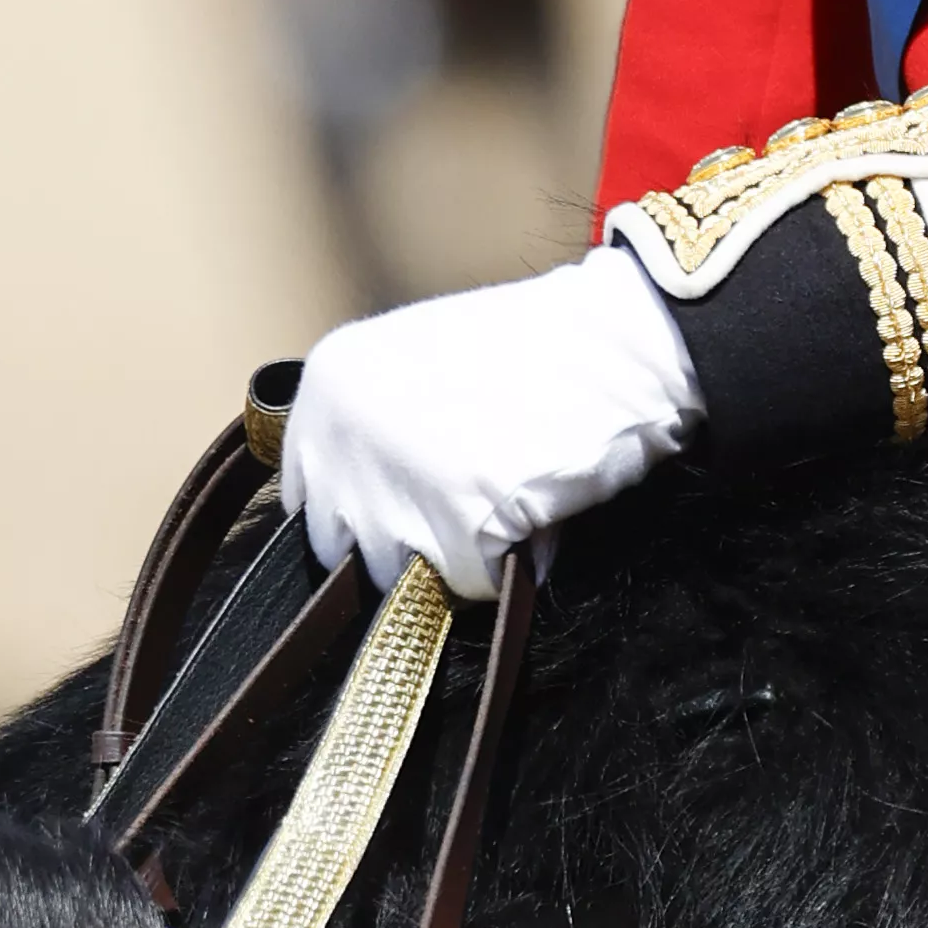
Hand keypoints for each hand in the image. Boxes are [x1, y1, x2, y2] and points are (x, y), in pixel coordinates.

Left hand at [279, 243, 699, 599]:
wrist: (618, 340)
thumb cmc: (536, 347)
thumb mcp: (421, 361)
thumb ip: (375, 428)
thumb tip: (361, 508)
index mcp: (327, 387)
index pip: (309, 497)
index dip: (367, 509)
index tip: (416, 501)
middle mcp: (339, 438)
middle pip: (344, 550)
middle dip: (405, 541)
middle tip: (471, 501)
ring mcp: (392, 487)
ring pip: (400, 579)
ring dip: (454, 557)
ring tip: (507, 500)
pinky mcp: (452, 529)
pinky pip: (466, 587)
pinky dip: (504, 566)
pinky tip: (534, 511)